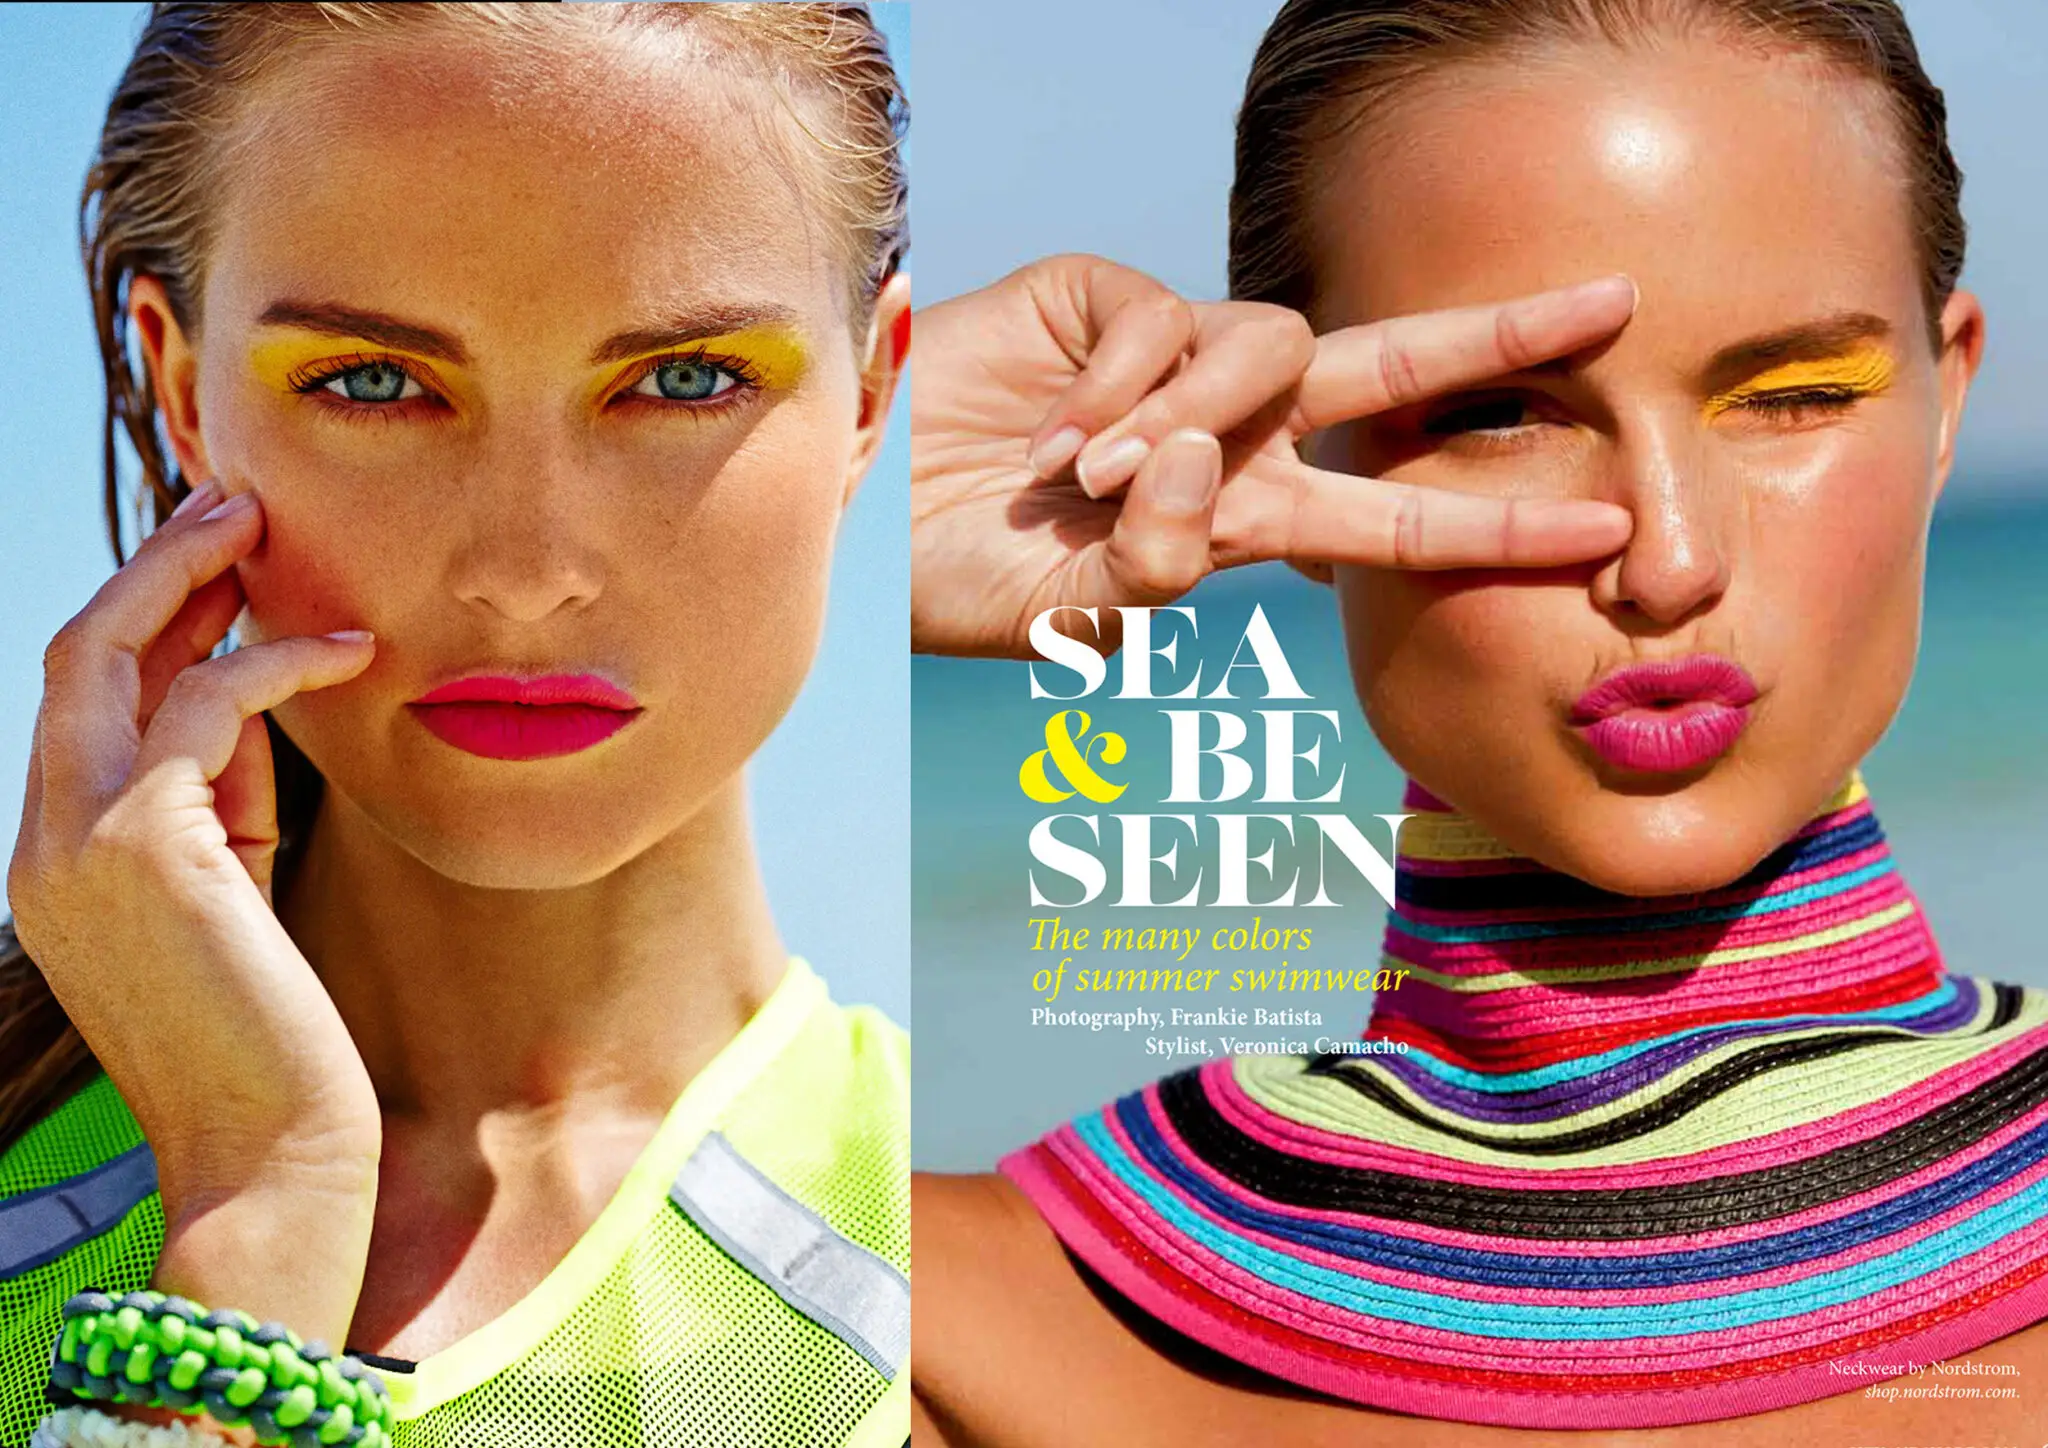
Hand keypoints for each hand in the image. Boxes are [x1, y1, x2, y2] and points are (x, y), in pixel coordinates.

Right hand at [7, 483, 378, 1344]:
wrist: (268, 1154)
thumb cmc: (271, 1034)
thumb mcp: (235, 892)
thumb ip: (222, 800)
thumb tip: (249, 699)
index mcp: (57, 856)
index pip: (84, 702)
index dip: (148, 617)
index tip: (217, 559)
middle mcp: (42, 841)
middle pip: (73, 654)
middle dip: (151, 566)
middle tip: (231, 503)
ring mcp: (75, 843)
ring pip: (106, 654)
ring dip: (189, 577)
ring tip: (264, 526)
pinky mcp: (143, 847)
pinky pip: (201, 708)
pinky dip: (273, 664)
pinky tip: (349, 651)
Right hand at [910, 253, 1637, 656]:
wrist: (862, 520)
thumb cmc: (958, 584)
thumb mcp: (1065, 614)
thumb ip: (1151, 568)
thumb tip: (1199, 462)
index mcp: (1239, 522)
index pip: (1395, 518)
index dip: (1496, 520)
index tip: (1605, 528)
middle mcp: (1226, 434)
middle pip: (1389, 372)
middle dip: (1498, 342)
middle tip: (1616, 309)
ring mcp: (1171, 360)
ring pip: (1268, 347)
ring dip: (1197, 416)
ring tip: (1097, 476)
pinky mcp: (1106, 298)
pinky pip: (1167, 319)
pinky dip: (1124, 381)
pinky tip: (1060, 432)